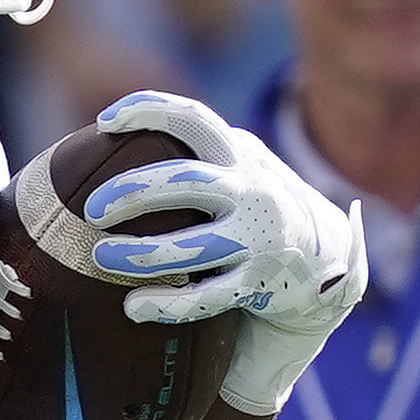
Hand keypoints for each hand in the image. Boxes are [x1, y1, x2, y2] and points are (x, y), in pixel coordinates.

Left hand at [82, 90, 366, 414]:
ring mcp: (259, 238)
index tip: (106, 123)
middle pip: (186, 182)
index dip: (149, 111)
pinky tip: (133, 307)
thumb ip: (195, 158)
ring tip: (102, 257)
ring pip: (192, 247)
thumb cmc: (256, 210)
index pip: (194, 119)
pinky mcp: (259, 283)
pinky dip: (167, 304)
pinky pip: (206, 297)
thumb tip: (107, 152)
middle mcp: (252, 191)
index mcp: (239, 156)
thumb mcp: (239, 170)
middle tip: (91, 210)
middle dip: (132, 192)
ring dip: (140, 255)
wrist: (327, 259)